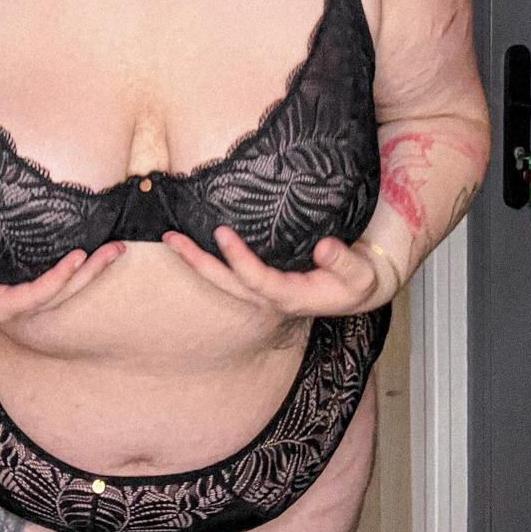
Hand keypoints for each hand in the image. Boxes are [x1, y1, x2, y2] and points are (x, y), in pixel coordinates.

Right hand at [0, 234, 126, 321]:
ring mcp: (25, 297)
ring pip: (65, 291)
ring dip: (92, 272)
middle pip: (59, 296)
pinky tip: (100, 253)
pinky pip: (61, 282)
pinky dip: (82, 269)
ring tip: (116, 249)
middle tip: (115, 250)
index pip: (31, 298)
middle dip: (88, 275)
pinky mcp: (30, 285)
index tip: (77, 256)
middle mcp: (15, 306)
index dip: (56, 281)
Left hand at [160, 227, 397, 317]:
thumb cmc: (357, 281)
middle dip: (198, 263)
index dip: (238, 259)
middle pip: (226, 283)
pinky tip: (191, 242)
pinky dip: (208, 259)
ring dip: (195, 261)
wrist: (355, 290)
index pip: (257, 280)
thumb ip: (344, 262)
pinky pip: (227, 273)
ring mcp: (261, 292)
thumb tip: (323, 248)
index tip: (222, 232)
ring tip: (170, 239)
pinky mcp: (260, 282)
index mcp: (291, 297)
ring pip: (222, 280)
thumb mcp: (360, 275)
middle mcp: (269, 299)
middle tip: (171, 239)